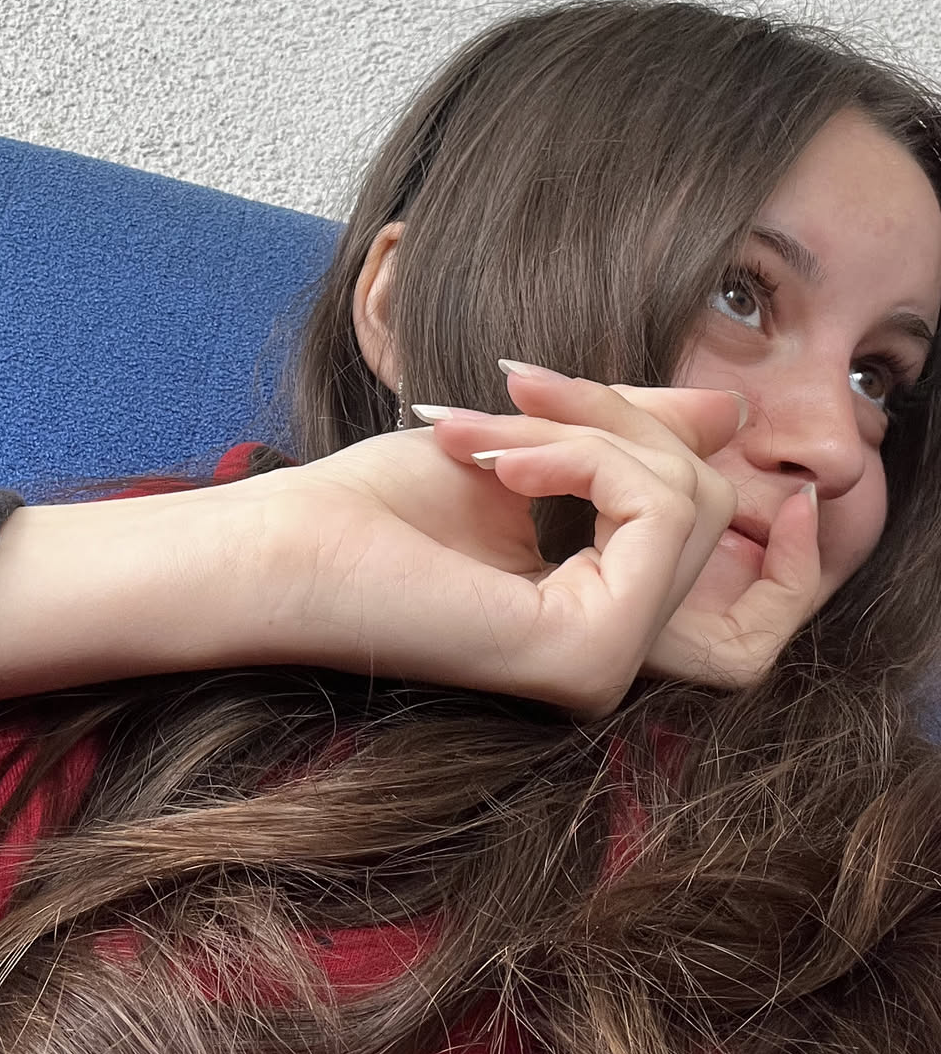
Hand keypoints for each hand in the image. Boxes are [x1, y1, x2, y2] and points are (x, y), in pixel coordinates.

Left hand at [255, 375, 748, 713]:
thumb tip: (730, 410)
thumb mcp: (529, 448)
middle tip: (513, 387)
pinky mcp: (591, 654)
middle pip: (703, 496)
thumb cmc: (374, 505)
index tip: (731, 408)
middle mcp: (616, 657)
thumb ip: (624, 437)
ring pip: (685, 493)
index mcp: (600, 617)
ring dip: (582, 423)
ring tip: (481, 430)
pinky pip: (654, 510)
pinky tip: (497, 461)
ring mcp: (608, 666)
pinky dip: (580, 453)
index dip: (770, 508)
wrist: (282, 548)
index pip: (721, 542)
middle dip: (615, 413)